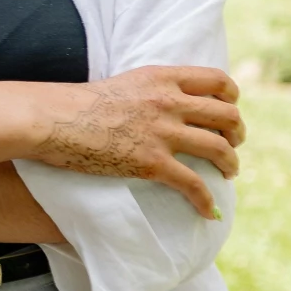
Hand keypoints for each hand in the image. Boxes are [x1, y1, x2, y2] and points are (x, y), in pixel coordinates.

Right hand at [30, 66, 245, 218]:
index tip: (228, 110)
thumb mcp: (124, 83)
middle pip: (227, 116)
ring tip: (229, 173)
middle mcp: (169, 102)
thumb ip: (151, 90)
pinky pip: (194, 185)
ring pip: (219, 150)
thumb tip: (165, 107)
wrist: (53, 119)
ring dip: (230, 165)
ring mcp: (162, 133)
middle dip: (237, 133)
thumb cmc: (77, 104)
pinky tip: (209, 211)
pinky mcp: (152, 163)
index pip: (218, 81)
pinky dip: (206, 201)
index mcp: (162, 79)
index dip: (231, 98)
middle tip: (232, 145)